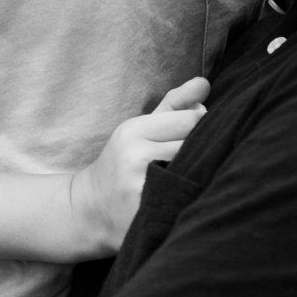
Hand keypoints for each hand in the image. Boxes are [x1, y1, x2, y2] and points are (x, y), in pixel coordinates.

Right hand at [70, 78, 208, 254]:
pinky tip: (189, 195)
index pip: (192, 119)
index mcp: (133, 131)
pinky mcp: (151, 213)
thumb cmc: (122, 162)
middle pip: (197, 145)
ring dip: (203, 173)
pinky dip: (195, 195)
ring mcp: (144, 187)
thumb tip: (204, 82)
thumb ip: (174, 104)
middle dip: (205, 150)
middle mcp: (137, 157)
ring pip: (196, 171)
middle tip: (201, 159)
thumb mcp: (140, 128)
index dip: (202, 126)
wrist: (91, 209)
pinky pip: (189, 198)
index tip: (197, 136)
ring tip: (194, 177)